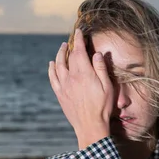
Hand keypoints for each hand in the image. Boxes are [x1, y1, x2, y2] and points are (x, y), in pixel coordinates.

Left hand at [48, 29, 112, 149]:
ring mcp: (63, 86)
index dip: (79, 40)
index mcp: (84, 73)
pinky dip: (51, 69)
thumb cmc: (102, 107)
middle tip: (72, 40)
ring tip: (62, 48)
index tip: (79, 32)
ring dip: (59, 55)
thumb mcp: (108, 86)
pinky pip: (52, 78)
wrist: (90, 126)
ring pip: (58, 65)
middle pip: (68, 57)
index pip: (79, 51)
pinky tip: (51, 64)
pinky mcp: (60, 94)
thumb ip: (101, 68)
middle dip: (70, 46)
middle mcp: (71, 77)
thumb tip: (96, 54)